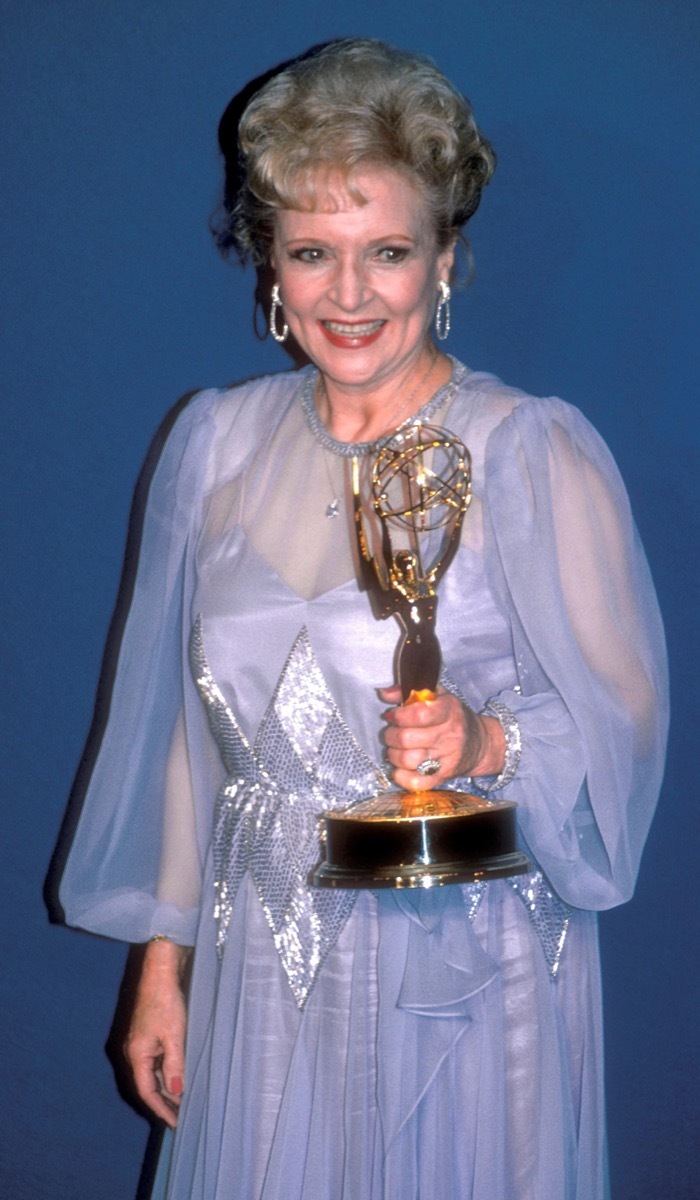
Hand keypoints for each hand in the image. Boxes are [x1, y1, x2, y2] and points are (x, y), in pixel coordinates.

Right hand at [124, 939, 189, 1127]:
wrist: (159, 973)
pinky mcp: (147, 1034)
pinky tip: (178, 1076)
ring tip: (183, 1101)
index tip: (176, 1123)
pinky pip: (154, 1061)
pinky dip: (165, 1073)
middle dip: (164, 1102)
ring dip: (166, 1087)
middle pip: (147, 1084)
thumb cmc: (165, 1001)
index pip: (146, 1091)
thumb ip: (175, 1065)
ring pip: (151, 1073)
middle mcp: (133, 1051)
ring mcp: (139, 1043)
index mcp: (136, 1054)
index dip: (161, 1109)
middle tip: (182, 1116)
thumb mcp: (174, 1035)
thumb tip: (176, 1091)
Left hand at [379, 685, 504, 791]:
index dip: (399, 715)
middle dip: (390, 735)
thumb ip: (410, 692)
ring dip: (393, 754)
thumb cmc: (453, 718)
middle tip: (392, 733)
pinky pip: (416, 783)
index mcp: (449, 711)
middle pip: (406, 738)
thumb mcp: (438, 697)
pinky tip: (400, 769)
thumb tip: (383, 693)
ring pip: (407, 760)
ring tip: (395, 749)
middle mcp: (449, 735)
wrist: (480, 744)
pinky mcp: (443, 777)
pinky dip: (401, 777)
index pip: (418, 714)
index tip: (393, 715)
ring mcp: (447, 758)